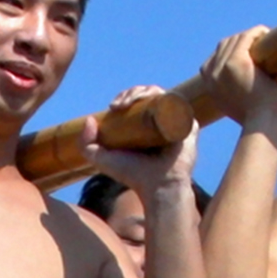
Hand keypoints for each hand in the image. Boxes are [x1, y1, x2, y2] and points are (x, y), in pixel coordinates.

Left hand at [79, 85, 199, 202]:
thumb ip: (86, 144)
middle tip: (119, 105)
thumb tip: (90, 119)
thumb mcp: (101, 159)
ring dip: (146, 90)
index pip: (137, 101)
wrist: (158, 187)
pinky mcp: (189, 126)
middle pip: (149, 95)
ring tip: (132, 101)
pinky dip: (167, 95)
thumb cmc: (133, 176)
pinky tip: (153, 97)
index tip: (113, 106)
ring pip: (163, 95)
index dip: (124, 96)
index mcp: (147, 125)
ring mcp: (177, 122)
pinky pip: (180, 103)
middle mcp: (163, 121)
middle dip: (132, 92)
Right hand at [198, 27, 276, 133]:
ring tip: (267, 39)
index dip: (231, 52)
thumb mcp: (256, 104)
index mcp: (211, 89)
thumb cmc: (267, 123)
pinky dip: (256, 33)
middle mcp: (212, 77)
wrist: (267, 125)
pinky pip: (246, 38)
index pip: (215, 61)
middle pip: (224, 47)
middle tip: (263, 46)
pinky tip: (267, 33)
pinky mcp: (236, 62)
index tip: (251, 54)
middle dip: (242, 42)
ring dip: (251, 36)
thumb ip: (265, 89)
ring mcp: (222, 68)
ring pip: (235, 40)